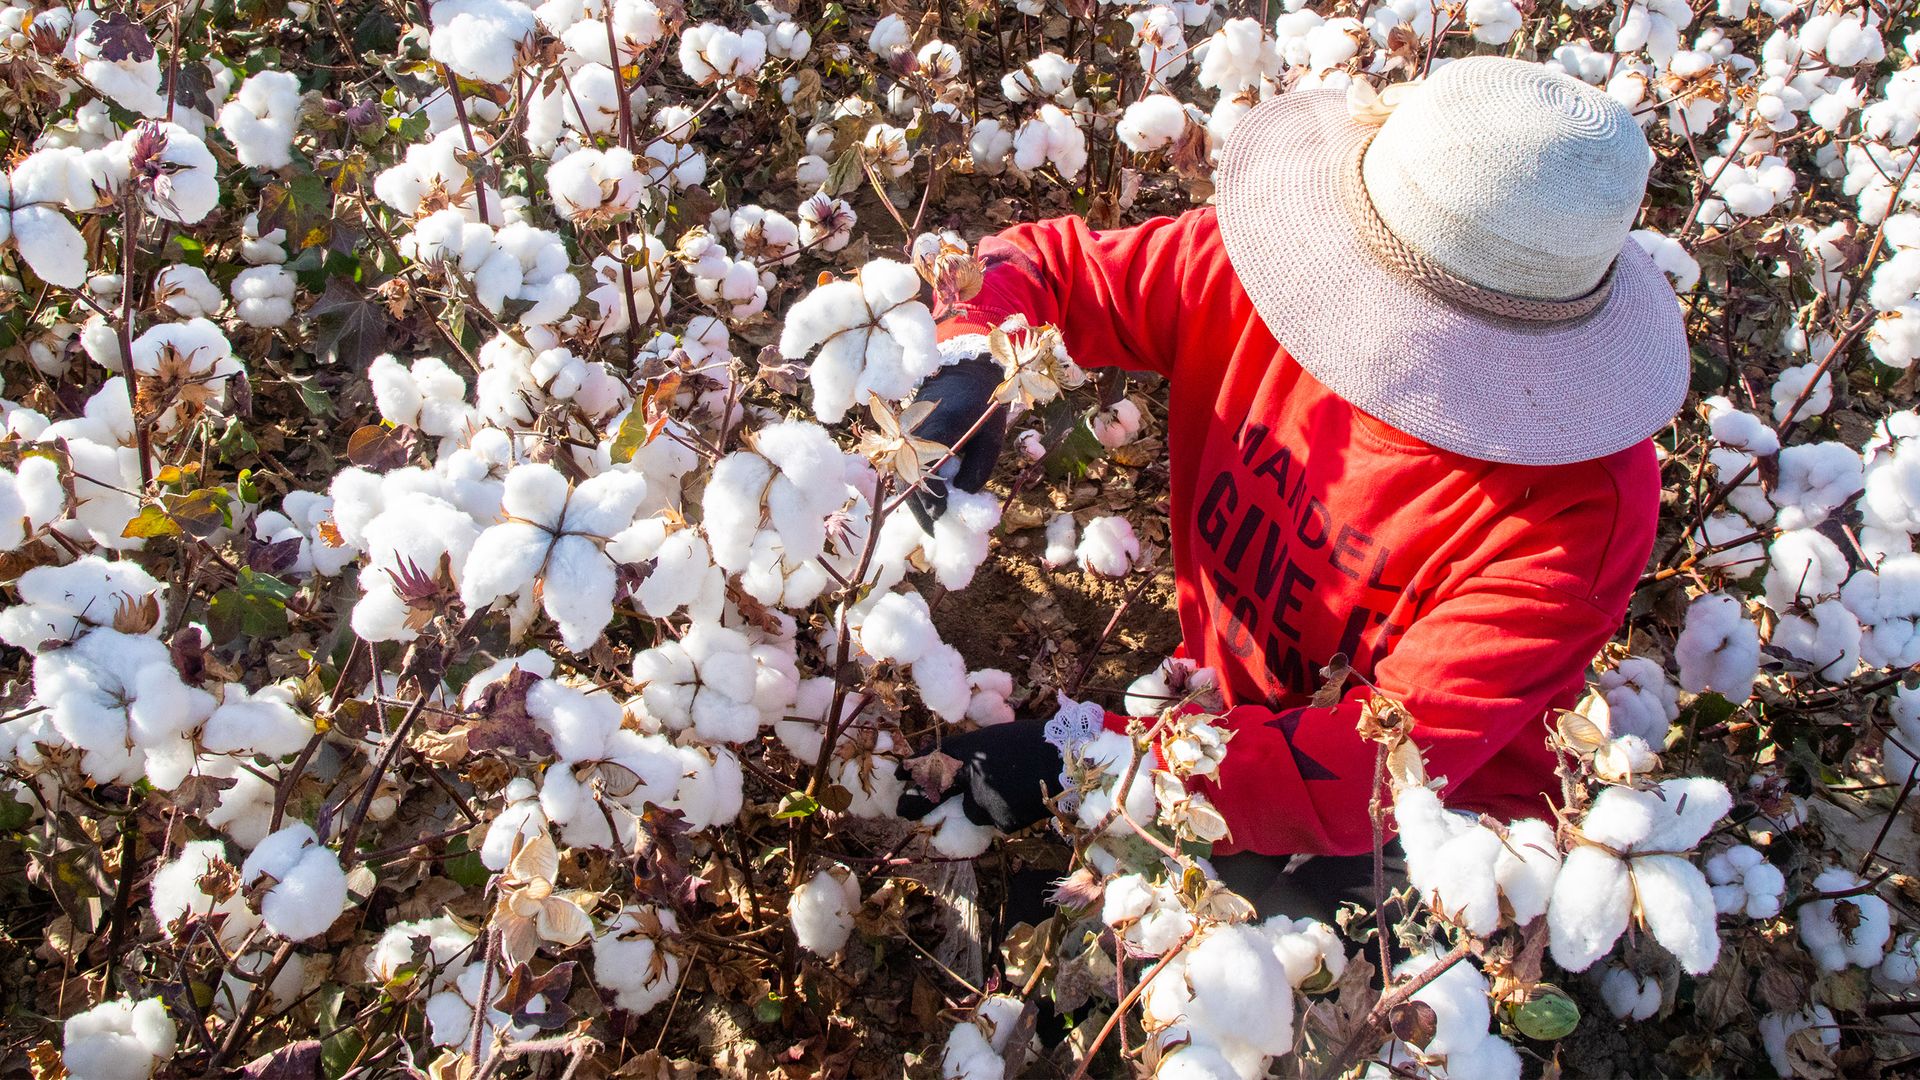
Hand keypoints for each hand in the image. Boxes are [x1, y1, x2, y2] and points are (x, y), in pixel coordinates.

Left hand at [896, 719, 1062, 830]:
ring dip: (980, 806)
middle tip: (901, 810)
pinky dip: (1002, 814)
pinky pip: (993, 822)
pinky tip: (1020, 799)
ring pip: (971, 810)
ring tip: (1008, 788)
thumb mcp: (993, 739)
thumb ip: (968, 756)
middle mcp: (969, 776)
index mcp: (970, 750)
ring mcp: (984, 801)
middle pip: (936, 792)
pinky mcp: (1001, 821)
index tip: (898, 777)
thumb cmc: (1032, 743)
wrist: (1068, 760)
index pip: (932, 761)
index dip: (913, 769)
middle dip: (916, 802)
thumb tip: (942, 770)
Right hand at [904, 356, 1007, 531]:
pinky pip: (905, 473)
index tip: (945, 525)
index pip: (927, 481)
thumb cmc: (983, 407)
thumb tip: (962, 499)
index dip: (935, 508)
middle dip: (923, 514)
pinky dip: (916, 491)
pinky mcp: (903, 442)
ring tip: (935, 527)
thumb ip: (977, 471)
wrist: (963, 375)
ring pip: (903, 482)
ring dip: (918, 505)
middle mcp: (911, 438)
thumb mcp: (990, 440)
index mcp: (934, 433)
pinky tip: (931, 507)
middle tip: (938, 538)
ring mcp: (904, 440)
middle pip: (909, 486)